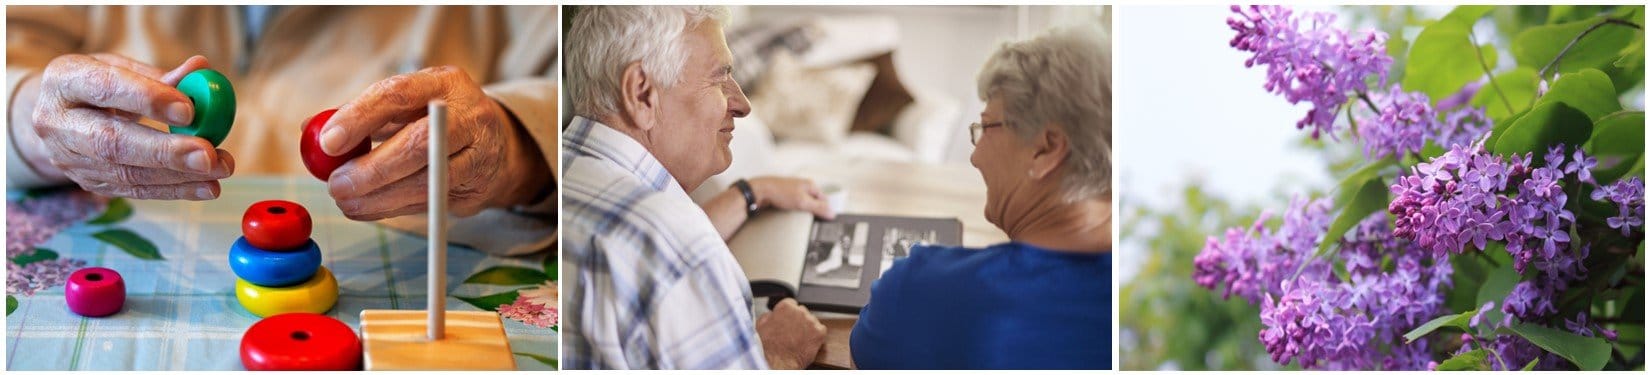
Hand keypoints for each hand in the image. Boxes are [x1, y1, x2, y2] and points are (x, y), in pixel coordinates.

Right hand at [23, 54, 233, 199]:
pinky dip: (174, 190)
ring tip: (220, 168)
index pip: (105, 88)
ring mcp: (69, 158)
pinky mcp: (88, 182)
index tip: (189, 110)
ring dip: (178, 175)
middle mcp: (57, 122)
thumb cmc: (99, 85)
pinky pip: (134, 190)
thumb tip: (202, 69)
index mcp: (64, 80)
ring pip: (125, 173)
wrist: (59, 117)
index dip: (147, 99)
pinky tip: (207, 186)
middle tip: (207, 155)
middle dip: (164, 151)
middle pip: (111, 142)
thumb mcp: (122, 69)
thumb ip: (161, 75)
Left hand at [320, 66, 547, 219]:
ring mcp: (480, 153)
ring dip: (379, 197)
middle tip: (336, 185)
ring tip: (345, 201)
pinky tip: (367, 208)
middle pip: (419, 144)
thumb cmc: (434, 119)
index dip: (360, 118)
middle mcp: (469, 115)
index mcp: (445, 83)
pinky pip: (430, 204)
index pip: (400, 94)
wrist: (498, 145)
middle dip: (371, 169)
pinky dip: (392, 209)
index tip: (328, 142)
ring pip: (426, 182)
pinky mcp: (479, 188)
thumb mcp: (406, 104)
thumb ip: (363, 113)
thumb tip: (312, 130)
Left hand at [750, 176, 834, 218]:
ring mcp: (794, 191)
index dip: (825, 211)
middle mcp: (803, 186)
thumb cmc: (780, 192)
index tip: (825, 221)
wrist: (759, 191)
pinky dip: (794, 211)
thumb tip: (832, 213)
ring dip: (803, 212)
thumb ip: (818, 208)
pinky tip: (791, 215)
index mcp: (810, 185)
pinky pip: (794, 206)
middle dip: (813, 212)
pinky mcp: (785, 196)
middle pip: (814, 203)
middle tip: (811, 221)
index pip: (824, 200)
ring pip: (804, 205)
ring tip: (799, 218)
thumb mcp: (802, 202)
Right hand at [755, 298, 827, 368]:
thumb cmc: (767, 347)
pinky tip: (807, 342)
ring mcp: (811, 321)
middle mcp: (800, 311)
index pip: (792, 304)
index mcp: (786, 306)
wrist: (777, 362)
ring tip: (798, 340)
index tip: (788, 321)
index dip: (789, 314)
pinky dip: (816, 336)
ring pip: (812, 321)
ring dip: (807, 328)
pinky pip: (821, 330)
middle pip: (803, 312)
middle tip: (792, 333)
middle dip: (799, 321)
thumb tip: (773, 314)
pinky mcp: (819, 332)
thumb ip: (769, 315)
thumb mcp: (761, 325)